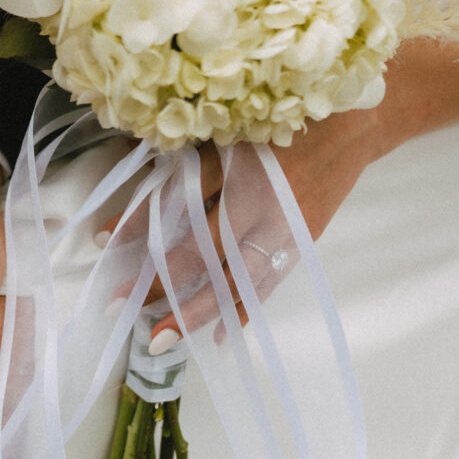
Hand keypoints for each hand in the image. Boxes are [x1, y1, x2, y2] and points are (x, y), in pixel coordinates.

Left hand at [98, 108, 380, 350]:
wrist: (357, 125)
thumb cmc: (286, 118)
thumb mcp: (233, 129)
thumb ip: (192, 159)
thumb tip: (140, 178)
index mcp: (239, 172)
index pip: (177, 203)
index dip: (138, 223)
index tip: (101, 239)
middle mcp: (259, 209)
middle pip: (202, 254)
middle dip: (159, 282)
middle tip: (120, 306)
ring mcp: (282, 233)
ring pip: (233, 282)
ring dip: (196, 312)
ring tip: (162, 340)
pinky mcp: (300, 246)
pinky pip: (266, 286)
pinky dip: (243, 311)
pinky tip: (220, 337)